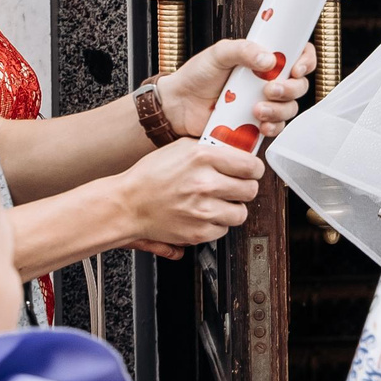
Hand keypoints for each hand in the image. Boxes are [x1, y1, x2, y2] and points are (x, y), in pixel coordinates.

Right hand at [112, 139, 264, 248]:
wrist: (126, 205)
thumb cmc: (150, 176)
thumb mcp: (181, 149)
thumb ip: (213, 149)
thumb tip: (240, 151)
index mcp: (203, 157)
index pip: (252, 166)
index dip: (254, 169)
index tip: (251, 172)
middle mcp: (205, 183)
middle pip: (251, 190)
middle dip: (244, 188)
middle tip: (233, 187)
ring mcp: (202, 210)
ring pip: (241, 213)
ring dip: (232, 208)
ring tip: (217, 202)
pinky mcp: (198, 232)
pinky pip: (224, 230)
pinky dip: (217, 224)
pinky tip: (204, 215)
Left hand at [155, 39, 318, 142]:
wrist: (178, 106)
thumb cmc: (196, 76)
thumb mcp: (218, 54)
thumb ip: (243, 50)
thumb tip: (269, 59)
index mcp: (264, 60)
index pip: (298, 55)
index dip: (306, 61)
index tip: (297, 68)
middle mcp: (268, 81)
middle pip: (299, 85)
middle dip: (291, 89)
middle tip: (270, 90)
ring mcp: (264, 103)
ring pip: (290, 108)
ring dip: (280, 110)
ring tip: (257, 109)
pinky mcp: (256, 124)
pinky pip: (276, 127)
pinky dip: (273, 127)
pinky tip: (260, 126)